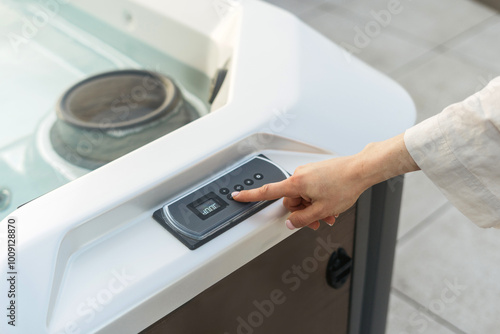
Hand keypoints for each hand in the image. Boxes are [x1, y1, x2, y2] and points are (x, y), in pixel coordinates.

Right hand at [233, 156, 366, 229]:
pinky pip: (311, 189)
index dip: (250, 196)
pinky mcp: (316, 172)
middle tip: (319, 220)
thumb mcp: (322, 209)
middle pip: (291, 200)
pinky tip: (331, 205)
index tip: (236, 195)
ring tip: (330, 214)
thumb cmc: (344, 185)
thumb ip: (303, 219)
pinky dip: (318, 199)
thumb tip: (291, 223)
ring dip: (314, 207)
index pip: (267, 192)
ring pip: (303, 196)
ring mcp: (308, 172)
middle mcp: (299, 175)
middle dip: (303, 212)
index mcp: (296, 183)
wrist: (360, 170)